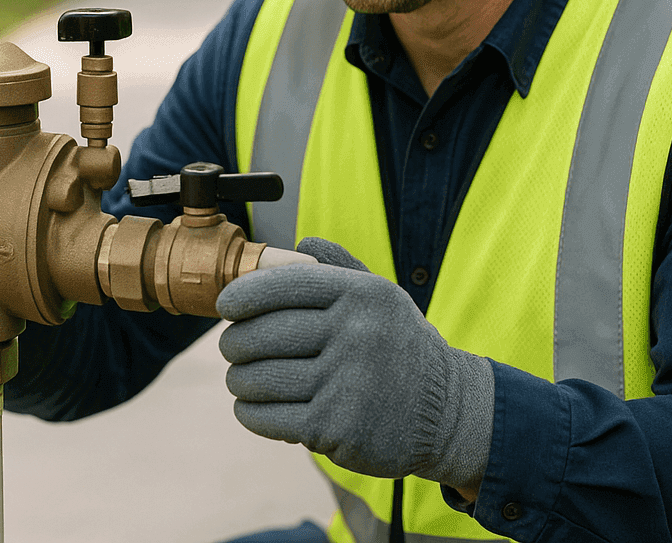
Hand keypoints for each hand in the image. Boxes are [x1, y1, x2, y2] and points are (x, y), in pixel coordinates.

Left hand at [216, 237, 493, 489]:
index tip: (225, 307)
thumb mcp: (383, 299)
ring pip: (258, 378)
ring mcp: (346, 383)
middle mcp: (356, 334)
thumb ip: (341, 268)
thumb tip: (300, 243)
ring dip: (239, 381)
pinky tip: (254, 407)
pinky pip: (267, 417)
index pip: (282, 285)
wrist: (446, 413)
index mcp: (362, 294)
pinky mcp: (335, 428)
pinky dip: (250, 413)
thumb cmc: (401, 349)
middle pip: (261, 334)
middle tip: (231, 349)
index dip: (242, 295)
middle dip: (234, 343)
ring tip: (242, 379)